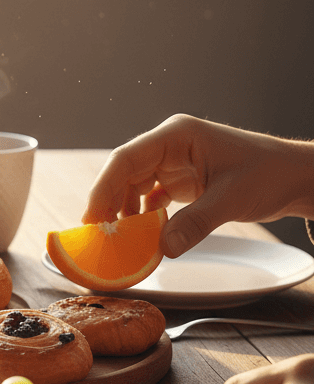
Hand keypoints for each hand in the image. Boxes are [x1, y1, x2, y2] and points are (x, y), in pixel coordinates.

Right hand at [82, 114, 313, 256]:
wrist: (297, 177)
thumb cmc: (271, 174)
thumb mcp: (233, 198)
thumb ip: (196, 222)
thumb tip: (162, 249)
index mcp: (176, 135)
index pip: (126, 158)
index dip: (102, 187)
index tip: (91, 216)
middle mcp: (169, 144)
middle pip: (124, 172)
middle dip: (108, 202)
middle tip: (97, 233)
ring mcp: (174, 161)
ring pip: (133, 184)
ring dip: (124, 210)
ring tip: (118, 238)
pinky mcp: (181, 178)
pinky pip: (150, 195)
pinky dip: (143, 215)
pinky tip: (140, 233)